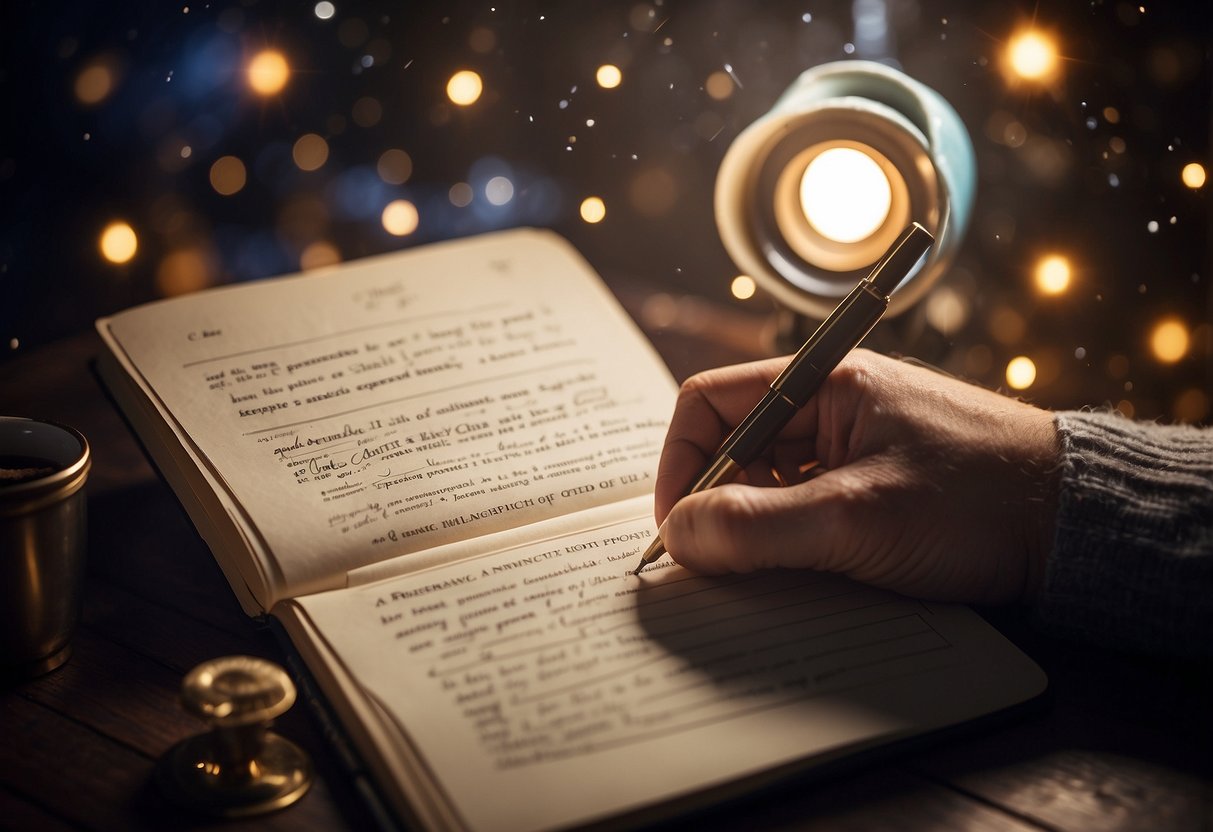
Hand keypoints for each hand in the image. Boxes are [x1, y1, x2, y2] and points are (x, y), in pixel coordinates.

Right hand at [654, 349, 1060, 604]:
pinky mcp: (872, 483)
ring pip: (767, 479)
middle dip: (713, 502)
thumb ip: (758, 525)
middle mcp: (832, 405)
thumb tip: (677, 536)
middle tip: (710, 564)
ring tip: (759, 573)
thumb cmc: (978, 502)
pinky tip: (797, 572)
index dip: (680, 463)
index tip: (676, 528)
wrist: (1075, 524)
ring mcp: (853, 445)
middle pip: (734, 444)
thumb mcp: (856, 518)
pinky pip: (804, 503)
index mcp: (825, 382)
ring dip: (751, 525)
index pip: (711, 402)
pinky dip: (788, 537)